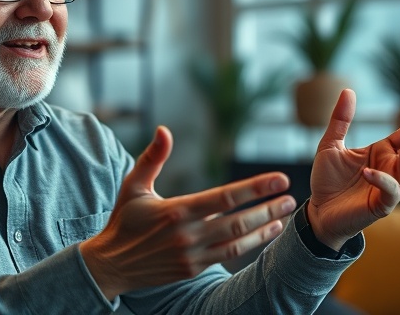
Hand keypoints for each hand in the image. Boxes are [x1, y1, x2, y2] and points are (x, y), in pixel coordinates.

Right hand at [80, 125, 296, 299]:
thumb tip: (164, 129)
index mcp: (176, 211)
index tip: (278, 180)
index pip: (224, 197)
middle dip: (267, 208)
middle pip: (238, 220)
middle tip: (289, 198)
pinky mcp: (192, 269)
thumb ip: (152, 157)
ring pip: (237, 241)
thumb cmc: (123, 220)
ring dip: (264, 228)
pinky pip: (228, 256)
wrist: (110, 265)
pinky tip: (264, 235)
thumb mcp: (134, 185)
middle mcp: (188, 235)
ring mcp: (192, 255)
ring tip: (284, 216)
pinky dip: (249, 245)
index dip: (255, 188)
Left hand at [307, 89, 399, 250]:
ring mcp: (388, 187)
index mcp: (381, 152)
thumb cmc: (327, 179)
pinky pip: (388, 191)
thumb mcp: (330, 144)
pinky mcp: (382, 204)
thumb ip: (340, 120)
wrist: (319, 210)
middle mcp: (390, 168)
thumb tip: (348, 90)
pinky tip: (368, 171)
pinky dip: (381, 180)